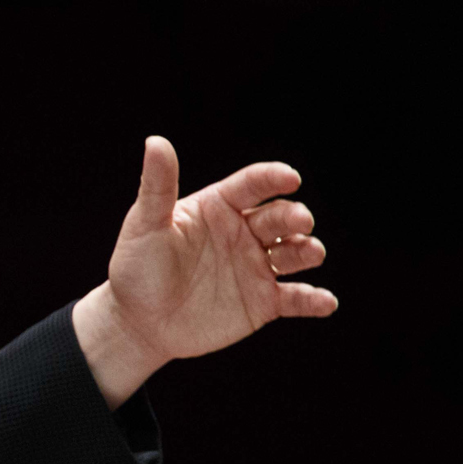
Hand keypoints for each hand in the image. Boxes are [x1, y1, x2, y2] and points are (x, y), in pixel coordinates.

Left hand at [74, 136, 337, 407]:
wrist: (138, 321)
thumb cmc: (137, 266)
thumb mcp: (145, 224)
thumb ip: (158, 186)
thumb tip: (155, 142)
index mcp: (218, 207)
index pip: (252, 185)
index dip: (272, 178)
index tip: (290, 177)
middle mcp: (243, 233)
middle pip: (279, 217)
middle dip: (294, 217)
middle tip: (301, 221)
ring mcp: (255, 267)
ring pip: (293, 253)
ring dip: (307, 251)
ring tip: (310, 252)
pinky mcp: (262, 302)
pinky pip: (295, 299)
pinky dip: (313, 300)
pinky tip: (325, 302)